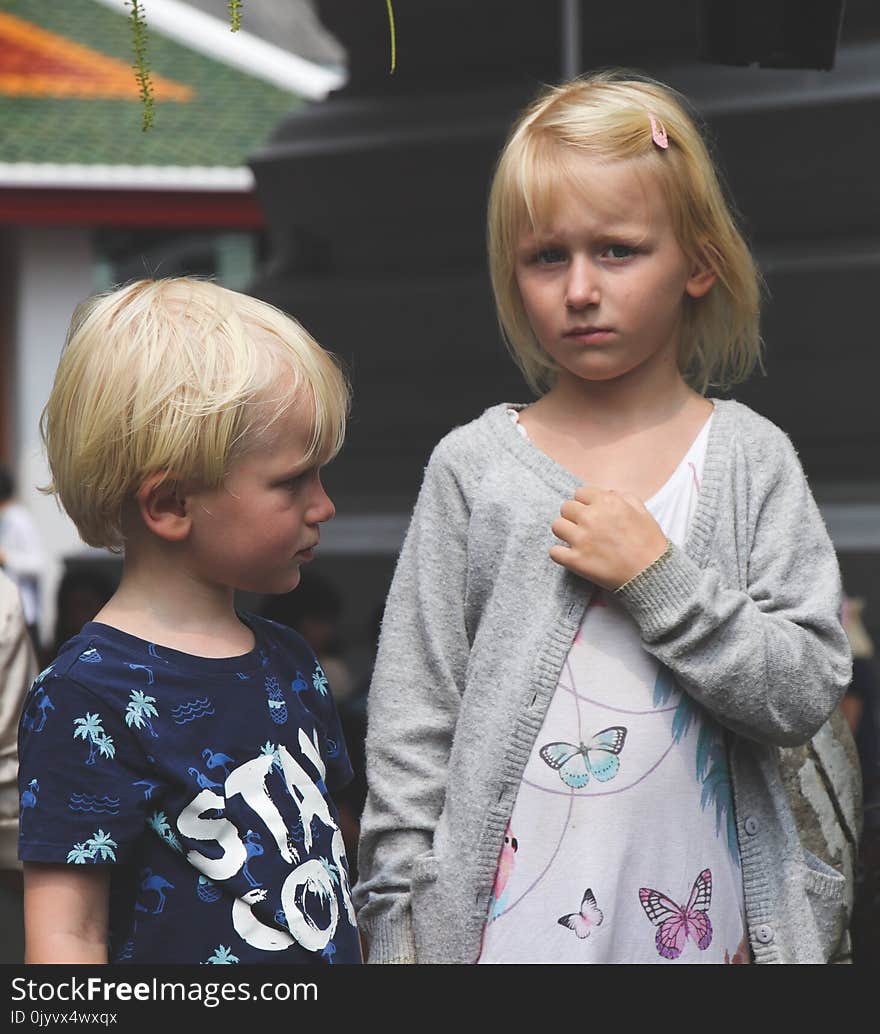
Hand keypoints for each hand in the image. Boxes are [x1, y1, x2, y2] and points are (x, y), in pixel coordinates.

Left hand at [550, 485, 668, 590]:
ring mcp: (581, 539)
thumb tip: (607, 494)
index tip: (591, 513)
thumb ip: (623, 497)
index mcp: (607, 503)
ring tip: (577, 540)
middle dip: (574, 516)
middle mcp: (592, 518)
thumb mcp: (643, 512)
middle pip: (566, 508)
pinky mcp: (576, 560)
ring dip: (565, 532)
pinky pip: (554, 551)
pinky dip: (561, 554)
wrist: (652, 575)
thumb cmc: (649, 544)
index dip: (586, 503)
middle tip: (584, 528)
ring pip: (557, 526)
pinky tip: (572, 556)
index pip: (580, 493)